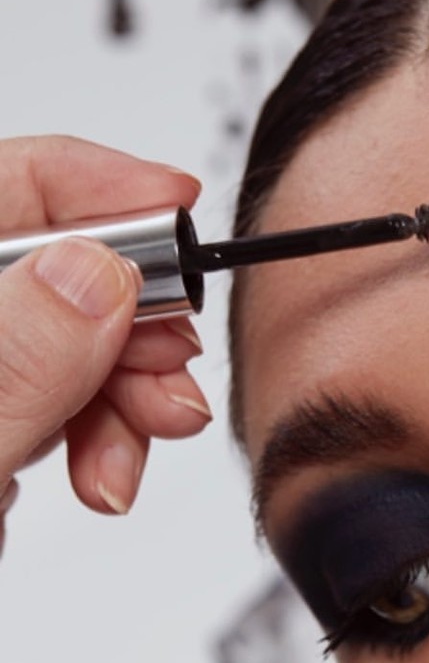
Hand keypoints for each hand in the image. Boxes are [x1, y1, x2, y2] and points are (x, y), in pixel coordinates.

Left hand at [0, 134, 211, 556]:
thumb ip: (14, 363)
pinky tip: (82, 479)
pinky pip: (34, 408)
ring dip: (111, 396)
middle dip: (122, 320)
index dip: (93, 185)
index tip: (176, 213)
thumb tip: (89, 276)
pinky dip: (77, 439)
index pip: (0, 183)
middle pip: (36, 269)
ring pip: (49, 346)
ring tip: (124, 460)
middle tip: (166, 386)